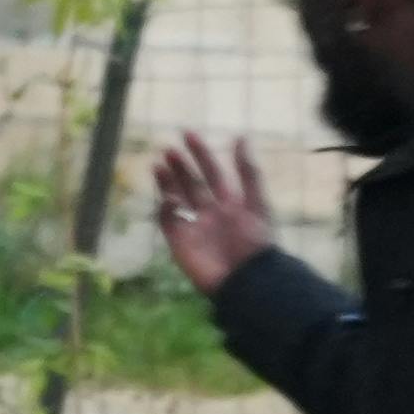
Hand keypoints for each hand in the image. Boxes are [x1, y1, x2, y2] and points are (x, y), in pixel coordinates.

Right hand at [148, 132, 273, 295]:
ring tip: (157, 165)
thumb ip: (248, 171)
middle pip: (191, 183)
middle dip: (180, 166)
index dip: (200, 153)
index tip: (187, 134)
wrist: (245, 279)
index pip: (212, 172)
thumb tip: (241, 136)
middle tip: (168, 149)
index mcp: (230, 202)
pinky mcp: (179, 243)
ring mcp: (193, 226)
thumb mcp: (256, 201)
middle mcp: (209, 211)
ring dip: (167, 182)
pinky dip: (166, 208)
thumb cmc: (255, 242)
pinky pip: (168, 221)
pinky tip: (169, 199)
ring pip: (175, 198)